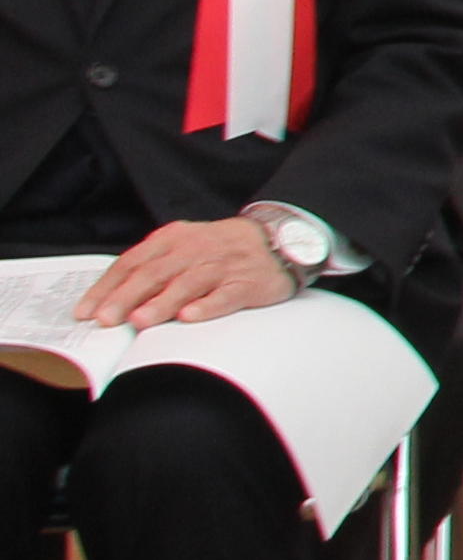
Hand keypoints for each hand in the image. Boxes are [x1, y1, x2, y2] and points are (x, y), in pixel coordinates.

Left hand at [75, 218, 296, 329]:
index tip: (88, 311)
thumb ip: (152, 268)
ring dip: (162, 303)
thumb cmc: (221, 249)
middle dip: (127, 298)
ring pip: (188, 284)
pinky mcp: (248, 282)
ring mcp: (223, 266)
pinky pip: (226, 294)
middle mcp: (195, 249)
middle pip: (155, 273)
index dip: (107, 287)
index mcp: (173, 239)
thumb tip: (113, 301)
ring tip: (141, 321)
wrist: (278, 238)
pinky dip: (208, 305)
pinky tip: (191, 316)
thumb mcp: (182, 247)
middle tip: (107, 319)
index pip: (133, 262)